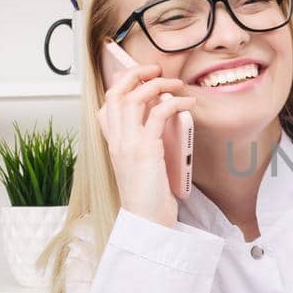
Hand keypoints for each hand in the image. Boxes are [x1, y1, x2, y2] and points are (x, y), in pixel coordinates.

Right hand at [97, 58, 195, 226]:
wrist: (146, 222)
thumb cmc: (149, 198)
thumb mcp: (141, 167)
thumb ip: (145, 144)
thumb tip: (162, 121)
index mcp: (113, 146)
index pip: (105, 107)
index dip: (119, 87)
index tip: (137, 78)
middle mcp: (116, 142)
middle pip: (115, 94)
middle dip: (134, 74)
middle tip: (155, 69)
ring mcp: (128, 144)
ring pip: (134, 98)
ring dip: (157, 84)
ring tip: (176, 83)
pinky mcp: (146, 150)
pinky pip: (158, 114)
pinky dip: (173, 102)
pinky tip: (187, 103)